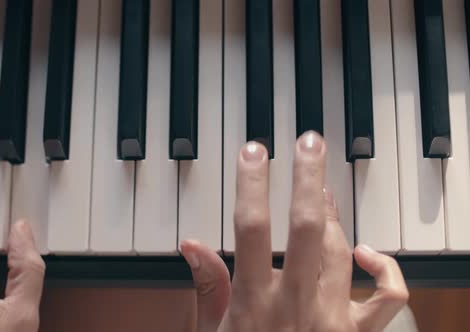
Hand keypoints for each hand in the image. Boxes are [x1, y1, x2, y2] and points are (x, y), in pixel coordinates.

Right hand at [181, 131, 408, 331]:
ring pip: (338, 249)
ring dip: (330, 212)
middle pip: (304, 228)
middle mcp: (293, 305)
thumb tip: (192, 245)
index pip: (250, 228)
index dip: (251, 184)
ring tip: (319, 186)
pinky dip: (383, 268)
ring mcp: (329, 319)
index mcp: (252, 303)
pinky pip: (386, 297)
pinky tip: (363, 250)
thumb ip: (206, 287)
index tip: (254, 152)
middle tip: (309, 142)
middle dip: (307, 178)